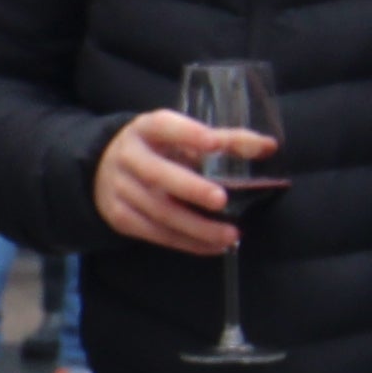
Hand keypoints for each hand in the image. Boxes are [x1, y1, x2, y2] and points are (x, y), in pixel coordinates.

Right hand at [94, 108, 262, 255]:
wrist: (103, 169)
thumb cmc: (158, 150)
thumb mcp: (181, 139)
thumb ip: (224, 141)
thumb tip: (269, 147)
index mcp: (145, 129)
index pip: (164, 126)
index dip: (187, 134)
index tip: (214, 142)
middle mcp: (128, 157)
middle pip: (157, 174)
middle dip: (190, 188)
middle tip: (221, 199)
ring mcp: (120, 189)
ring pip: (159, 212)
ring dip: (197, 227)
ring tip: (230, 234)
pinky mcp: (119, 217)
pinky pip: (156, 234)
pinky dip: (188, 243)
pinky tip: (214, 246)